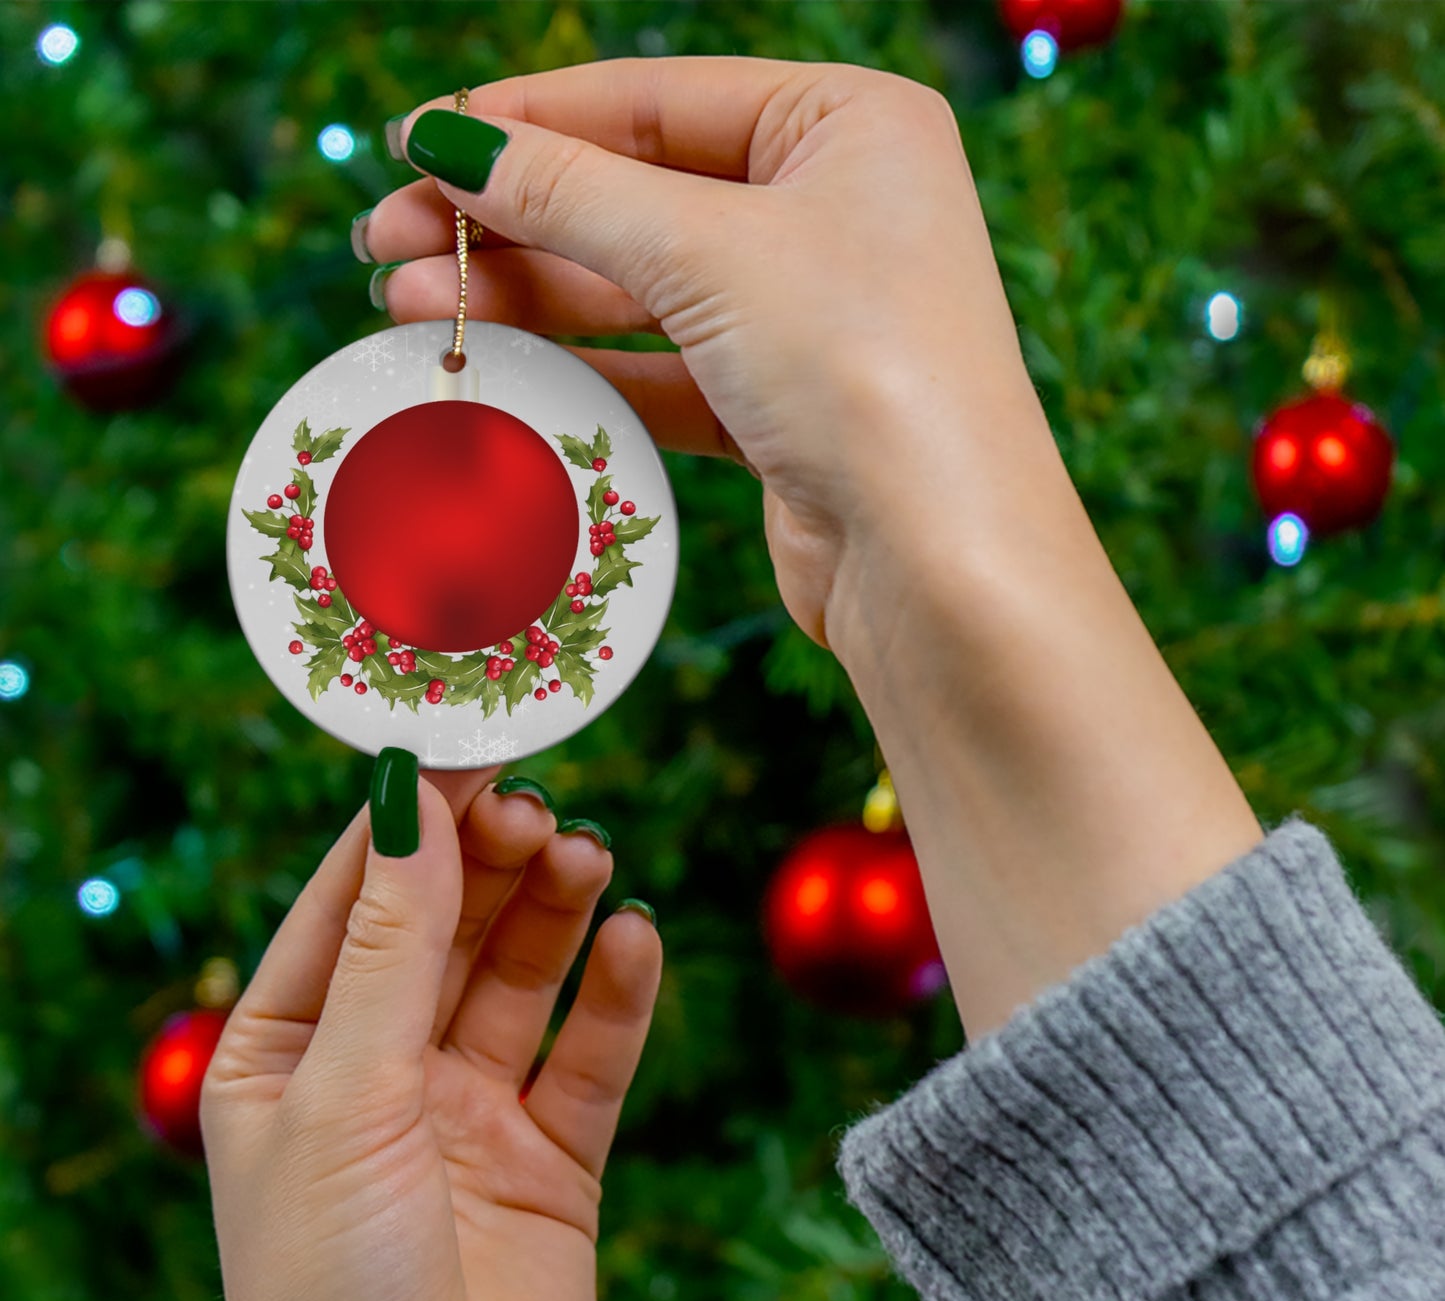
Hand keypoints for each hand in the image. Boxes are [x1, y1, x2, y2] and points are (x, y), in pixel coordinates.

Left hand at [202, 764, 661, 1300]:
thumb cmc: (331, 1293)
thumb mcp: (346, 1096)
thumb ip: (391, 947)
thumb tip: (412, 803)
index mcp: (289, 1053)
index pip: (352, 902)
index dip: (408, 824)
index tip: (467, 748)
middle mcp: (380, 1072)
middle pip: (446, 928)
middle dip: (491, 864)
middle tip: (540, 809)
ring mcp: (469, 1113)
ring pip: (521, 978)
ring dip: (555, 912)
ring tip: (589, 858)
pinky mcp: (552, 1159)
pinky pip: (591, 1055)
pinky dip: (617, 995)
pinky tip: (635, 940)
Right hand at [362, 60, 1262, 1038]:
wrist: (940, 564)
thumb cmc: (862, 369)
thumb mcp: (707, 252)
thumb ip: (570, 193)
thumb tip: (446, 142)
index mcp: (848, 126)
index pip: (656, 99)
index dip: (528, 120)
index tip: (417, 145)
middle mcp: (834, 210)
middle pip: (637, 196)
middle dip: (509, 220)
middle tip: (386, 241)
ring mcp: (808, 315)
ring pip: (639, 289)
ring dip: (526, 295)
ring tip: (409, 302)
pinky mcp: (781, 408)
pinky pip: (661, 367)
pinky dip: (580, 366)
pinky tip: (493, 363)